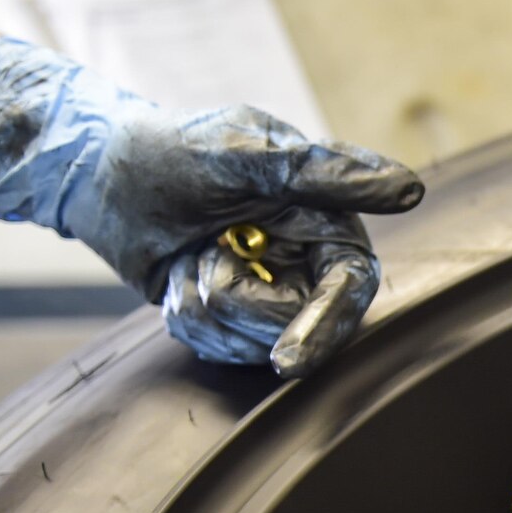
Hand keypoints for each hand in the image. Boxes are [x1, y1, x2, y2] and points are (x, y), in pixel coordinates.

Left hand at [0, 39, 422, 376]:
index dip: (326, 323)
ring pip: (253, 341)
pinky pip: (220, 348)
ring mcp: (270, 294)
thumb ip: (325, 172)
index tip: (289, 362)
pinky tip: (178, 276)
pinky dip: (187, 316)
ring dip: (204, 303)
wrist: (101, 174)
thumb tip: (410, 188)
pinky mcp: (232, 319)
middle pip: (298, 326)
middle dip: (237, 302)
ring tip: (189, 254)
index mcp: (327, 218)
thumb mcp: (244, 152)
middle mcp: (308, 262)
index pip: (351, 284)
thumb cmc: (175, 150)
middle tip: (200, 258)